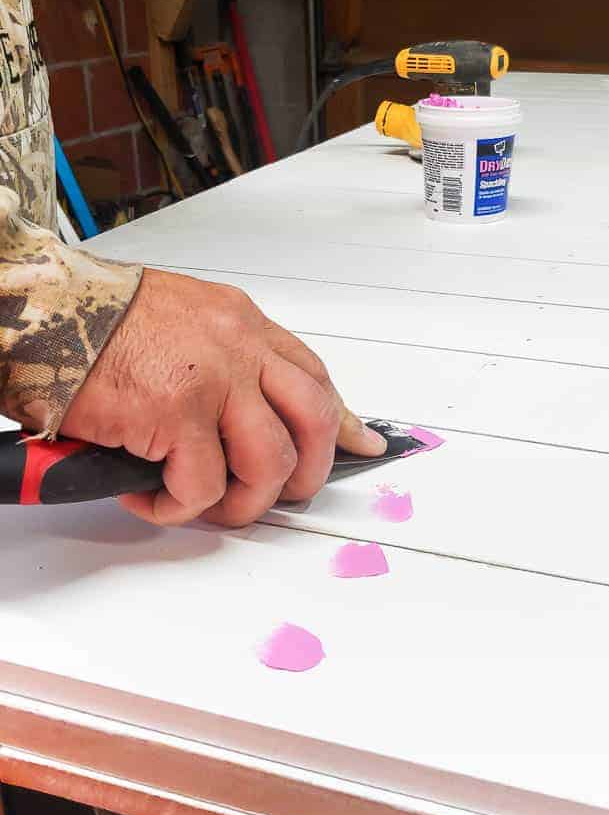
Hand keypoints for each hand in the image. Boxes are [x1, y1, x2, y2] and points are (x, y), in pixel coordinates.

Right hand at [60, 268, 385, 526]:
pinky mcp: (174, 413)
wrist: (41, 307)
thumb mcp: (184, 323)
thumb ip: (226, 360)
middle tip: (283, 495)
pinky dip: (178, 507)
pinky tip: (151, 497)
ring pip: (269, 461)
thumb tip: (250, 408)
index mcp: (241, 324)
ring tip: (209, 505)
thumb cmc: (98, 320)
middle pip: (313, 419)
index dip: (340, 419)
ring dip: (245, 500)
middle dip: (307, 471)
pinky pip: (201, 485)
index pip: (313, 376)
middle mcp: (238, 347)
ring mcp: (211, 379)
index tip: (361, 444)